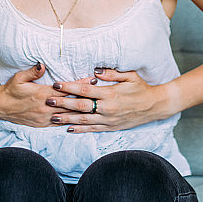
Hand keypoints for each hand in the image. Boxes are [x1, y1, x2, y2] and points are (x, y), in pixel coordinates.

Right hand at [0, 64, 98, 126]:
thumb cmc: (10, 90)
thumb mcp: (19, 78)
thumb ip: (32, 72)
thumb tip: (43, 65)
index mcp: (41, 95)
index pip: (65, 90)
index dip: (80, 85)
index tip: (92, 79)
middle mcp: (45, 108)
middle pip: (70, 103)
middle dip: (87, 97)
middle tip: (101, 92)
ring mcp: (44, 118)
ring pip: (67, 115)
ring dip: (81, 110)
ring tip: (96, 105)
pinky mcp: (42, 125)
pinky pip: (59, 124)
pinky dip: (71, 121)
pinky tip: (81, 120)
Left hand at [46, 68, 169, 132]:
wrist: (154, 106)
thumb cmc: (142, 88)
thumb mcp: (130, 76)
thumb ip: (111, 73)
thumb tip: (95, 71)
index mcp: (110, 93)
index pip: (85, 90)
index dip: (69, 87)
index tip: (56, 84)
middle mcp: (107, 108)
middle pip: (81, 106)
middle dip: (63, 103)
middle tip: (48, 101)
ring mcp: (109, 119)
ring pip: (84, 120)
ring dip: (67, 119)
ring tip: (53, 117)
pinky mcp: (111, 127)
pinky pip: (93, 129)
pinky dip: (80, 130)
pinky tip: (69, 128)